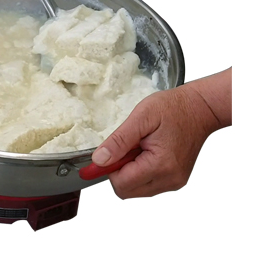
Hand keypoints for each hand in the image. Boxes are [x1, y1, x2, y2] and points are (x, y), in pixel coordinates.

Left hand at [92, 68, 231, 198]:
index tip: (109, 152)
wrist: (201, 108)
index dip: (108, 168)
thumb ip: (118, 141)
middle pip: (127, 191)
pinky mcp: (175, 180)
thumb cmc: (174, 108)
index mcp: (161, 165)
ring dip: (130, 172)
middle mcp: (170, 179)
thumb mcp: (141, 118)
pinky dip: (141, 172)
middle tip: (128, 148)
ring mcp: (174, 182)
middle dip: (119, 171)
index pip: (121, 184)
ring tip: (140, 148)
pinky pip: (148, 185)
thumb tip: (99, 160)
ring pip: (136, 190)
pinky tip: (147, 153)